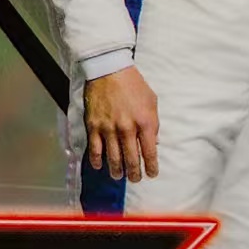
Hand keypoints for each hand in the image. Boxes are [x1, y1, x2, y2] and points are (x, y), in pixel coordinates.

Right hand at [84, 65, 159, 180]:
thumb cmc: (134, 84)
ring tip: (119, 175)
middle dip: (135, 174)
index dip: (151, 167)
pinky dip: (97, 161)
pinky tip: (100, 166)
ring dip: (117, 171)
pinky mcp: (94, 126)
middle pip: (132, 160)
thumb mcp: (152, 101)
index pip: (150, 153)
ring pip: (113, 158)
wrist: (109, 69)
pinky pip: (95, 150)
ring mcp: (109, 128)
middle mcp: (127, 128)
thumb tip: (153, 143)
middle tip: (136, 179)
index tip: (152, 174)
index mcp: (145, 122)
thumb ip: (153, 124)